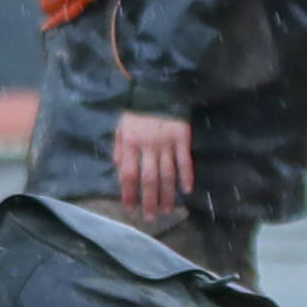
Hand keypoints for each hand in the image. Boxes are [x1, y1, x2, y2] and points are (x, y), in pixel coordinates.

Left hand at [113, 111, 194, 227]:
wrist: (158, 88)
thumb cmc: (137, 111)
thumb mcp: (121, 127)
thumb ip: (119, 149)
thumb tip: (119, 170)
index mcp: (130, 143)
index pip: (128, 174)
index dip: (128, 193)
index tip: (130, 208)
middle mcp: (148, 146)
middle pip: (148, 179)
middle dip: (149, 201)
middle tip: (151, 218)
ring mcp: (166, 143)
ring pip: (167, 174)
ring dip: (167, 194)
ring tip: (168, 210)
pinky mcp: (182, 138)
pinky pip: (185, 161)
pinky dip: (186, 176)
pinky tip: (187, 190)